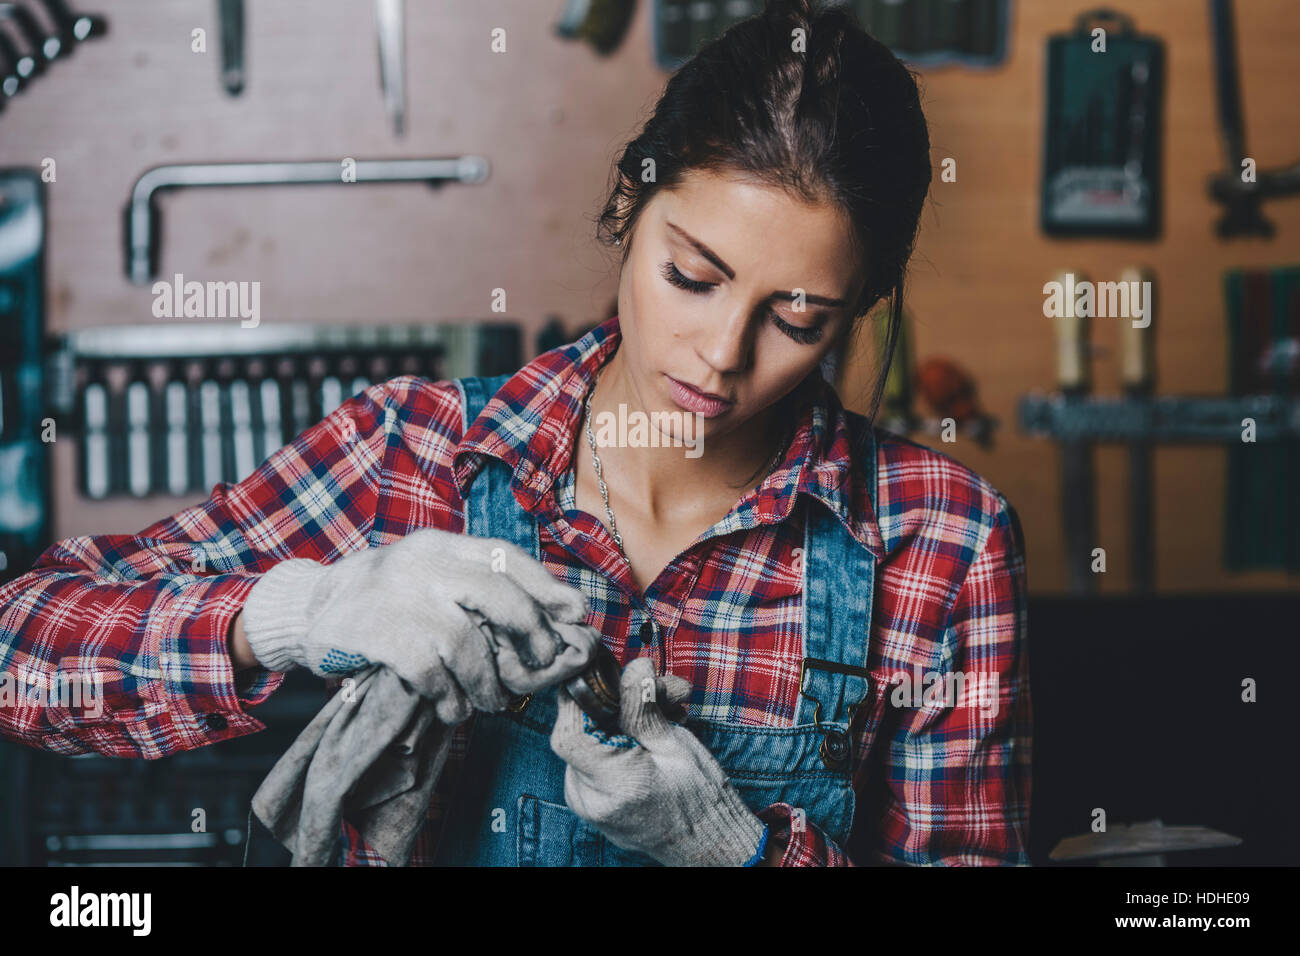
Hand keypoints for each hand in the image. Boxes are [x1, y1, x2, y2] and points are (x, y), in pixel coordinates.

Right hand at [239, 527, 600, 723]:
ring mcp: (397, 596)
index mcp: (441, 545)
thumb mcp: (429, 578)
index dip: (546, 586)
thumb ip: (476, 590)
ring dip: (485, 683)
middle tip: (537, 665)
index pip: (506, 556)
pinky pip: (430, 670)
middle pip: (496, 593)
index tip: (576, 612)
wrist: (308, 609)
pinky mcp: (375, 632)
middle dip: (528, 634)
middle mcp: (422, 562)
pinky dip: (448, 696)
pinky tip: (451, 707)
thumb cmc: (386, 600)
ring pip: (464, 642)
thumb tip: (549, 617)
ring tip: (487, 703)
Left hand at [550, 656, 766, 866]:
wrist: (708, 845)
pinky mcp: (589, 801)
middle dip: (614, 703)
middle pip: (580, 731)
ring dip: (620, 719)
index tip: (602, 674)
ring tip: (668, 711)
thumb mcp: (676, 745)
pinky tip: (650, 733)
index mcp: (615, 784)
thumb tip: (632, 667)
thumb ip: (644, 708)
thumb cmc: (700, 799)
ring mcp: (586, 803)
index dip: (579, 699)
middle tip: (659, 690)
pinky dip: (617, 739)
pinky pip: (593, 758)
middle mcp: (590, 799)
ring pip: (588, 741)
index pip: (569, 734)